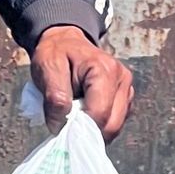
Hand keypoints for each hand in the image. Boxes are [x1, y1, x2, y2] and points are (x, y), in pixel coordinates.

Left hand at [30, 25, 133, 139]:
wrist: (65, 42)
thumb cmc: (56, 54)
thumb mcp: (47, 68)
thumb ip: (54, 98)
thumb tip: (61, 126)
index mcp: (104, 70)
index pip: (99, 114)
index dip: (79, 128)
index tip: (59, 127)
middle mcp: (122, 79)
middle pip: (112, 124)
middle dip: (87, 131)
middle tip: (65, 125)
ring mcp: (127, 89)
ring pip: (115, 126)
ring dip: (93, 129)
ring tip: (74, 115)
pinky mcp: (126, 97)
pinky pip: (115, 121)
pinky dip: (99, 125)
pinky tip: (84, 113)